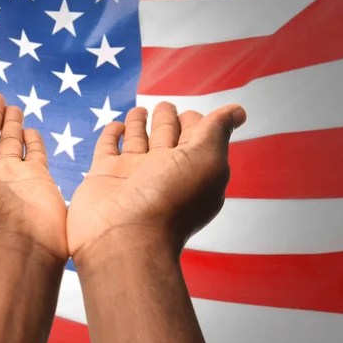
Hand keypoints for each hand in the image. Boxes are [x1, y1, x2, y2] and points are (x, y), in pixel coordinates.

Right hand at [67, 102, 245, 259]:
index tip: (191, 115)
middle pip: (166, 137)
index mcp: (192, 170)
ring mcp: (132, 174)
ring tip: (140, 110)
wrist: (124, 237)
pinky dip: (112, 135)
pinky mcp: (103, 175)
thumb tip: (238, 111)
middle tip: (165, 105)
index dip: (197, 123)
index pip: (197, 138)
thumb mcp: (207, 160)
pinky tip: (117, 126)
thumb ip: (218, 131)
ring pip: (137, 140)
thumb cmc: (170, 200)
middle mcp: (163, 171)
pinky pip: (108, 148)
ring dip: (139, 124)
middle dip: (167, 119)